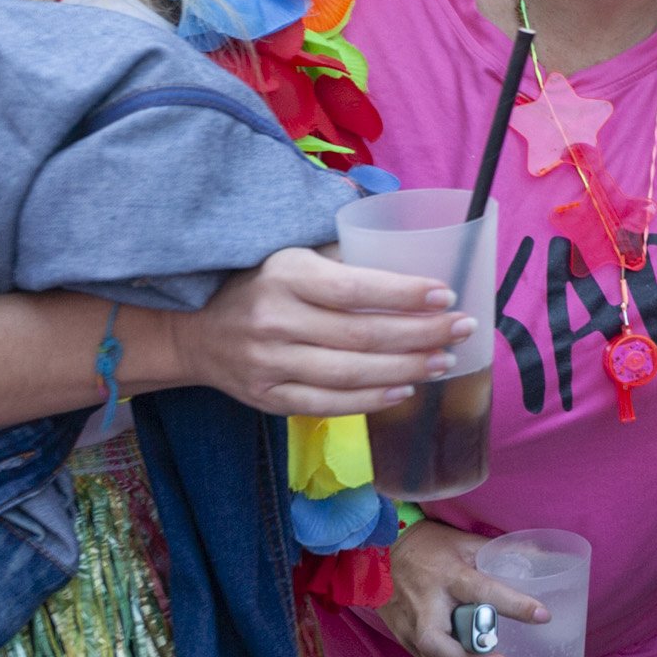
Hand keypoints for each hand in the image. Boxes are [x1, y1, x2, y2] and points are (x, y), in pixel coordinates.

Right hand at [175, 247, 470, 416]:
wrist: (193, 332)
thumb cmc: (260, 283)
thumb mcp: (293, 255)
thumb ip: (344, 256)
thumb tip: (416, 252)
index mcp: (285, 275)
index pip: (353, 288)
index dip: (403, 293)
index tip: (446, 294)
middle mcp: (275, 321)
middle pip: (361, 335)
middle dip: (422, 334)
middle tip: (463, 329)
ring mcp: (269, 364)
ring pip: (350, 374)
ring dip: (407, 369)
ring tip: (445, 361)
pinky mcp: (267, 398)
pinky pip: (328, 405)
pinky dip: (372, 400)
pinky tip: (406, 390)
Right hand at [377, 520, 547, 656]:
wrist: (379, 550)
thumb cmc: (428, 545)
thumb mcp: (465, 542)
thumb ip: (501, 552)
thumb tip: (542, 557)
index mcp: (448, 576)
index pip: (484, 592)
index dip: (515, 605)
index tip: (542, 615)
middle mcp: (426, 603)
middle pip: (438, 644)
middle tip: (498, 656)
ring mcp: (408, 622)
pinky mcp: (400, 634)